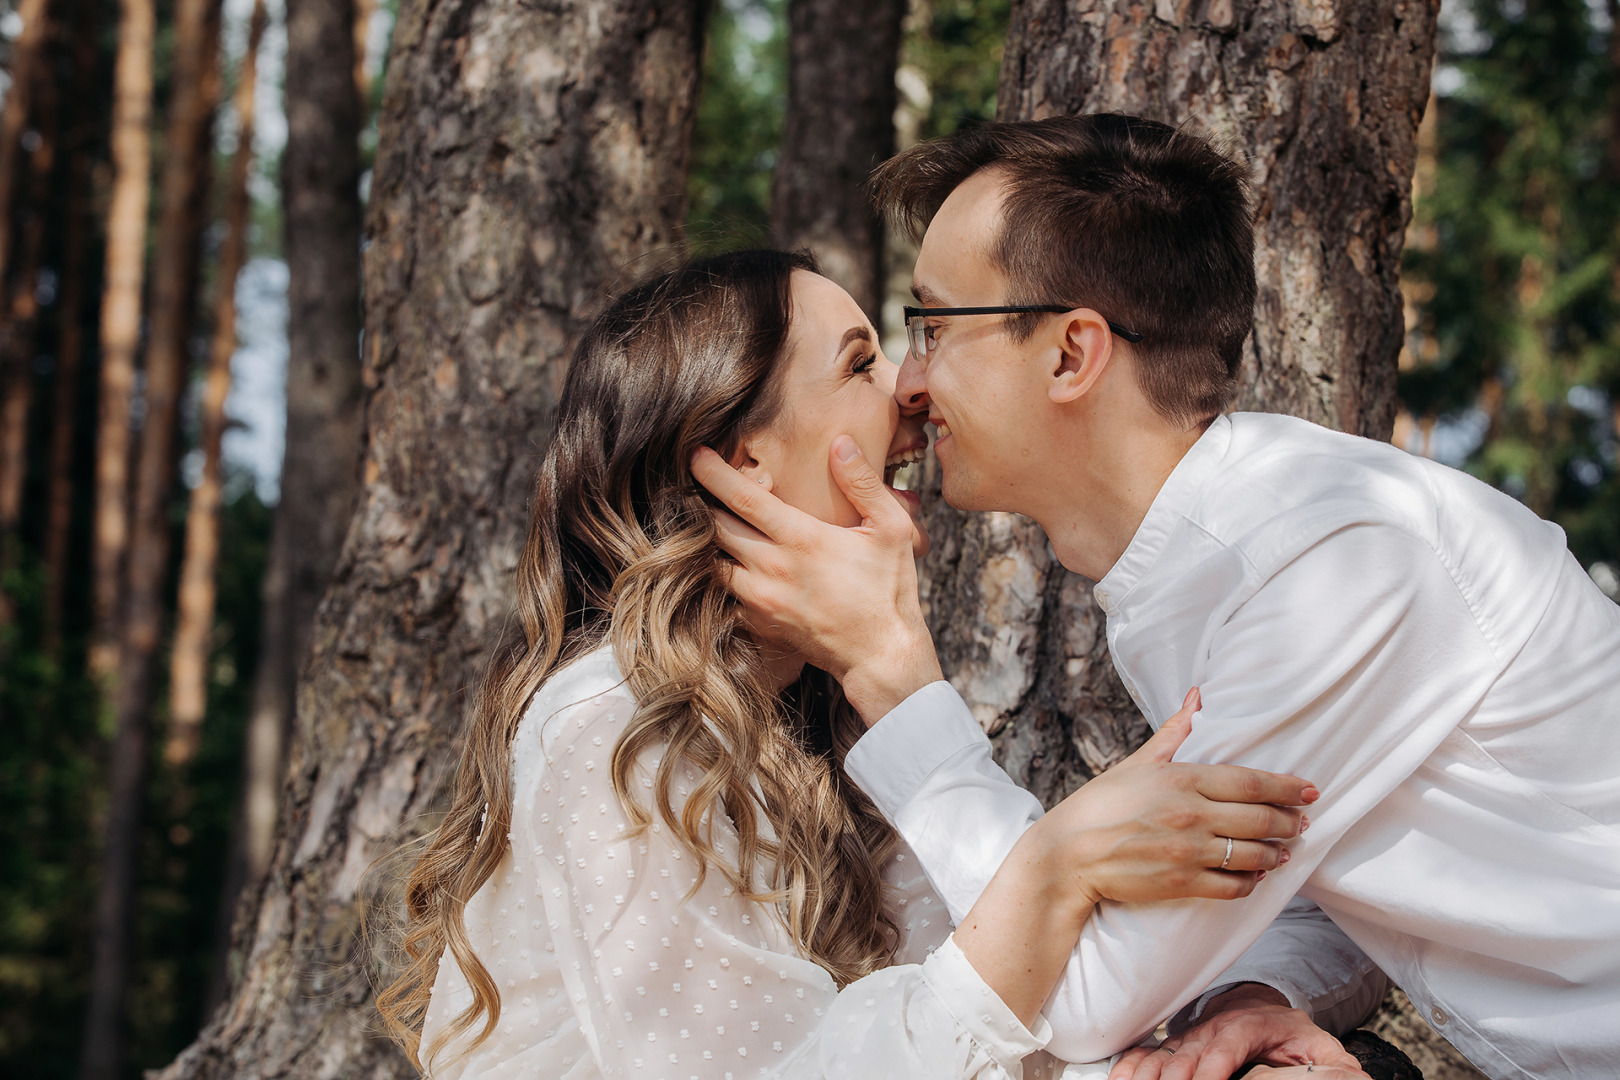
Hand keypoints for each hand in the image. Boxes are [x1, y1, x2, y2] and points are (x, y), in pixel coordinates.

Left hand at [691, 437, 941, 721]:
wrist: (881, 656)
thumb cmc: (890, 590)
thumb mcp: (891, 529)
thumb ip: (864, 482)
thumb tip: (840, 442)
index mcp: (801, 539)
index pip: (742, 497)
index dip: (713, 472)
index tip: (695, 454)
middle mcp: (772, 568)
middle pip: (715, 527)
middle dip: (702, 503)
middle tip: (698, 486)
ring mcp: (761, 600)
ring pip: (712, 562)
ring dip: (707, 541)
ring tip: (709, 522)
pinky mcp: (758, 623)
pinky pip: (723, 594)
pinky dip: (721, 576)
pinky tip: (731, 563)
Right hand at [1031, 690, 1317, 905]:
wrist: (1068, 855)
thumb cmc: (1100, 805)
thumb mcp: (1137, 763)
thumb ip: (1174, 733)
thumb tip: (1198, 696)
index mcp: (1182, 779)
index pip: (1250, 781)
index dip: (1286, 787)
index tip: (1310, 790)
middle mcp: (1191, 814)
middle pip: (1259, 818)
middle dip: (1289, 822)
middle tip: (1303, 822)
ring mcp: (1188, 851)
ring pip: (1252, 855)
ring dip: (1275, 853)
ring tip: (1284, 851)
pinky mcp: (1181, 883)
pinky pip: (1232, 886)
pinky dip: (1250, 883)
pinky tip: (1255, 877)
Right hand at [1109, 984, 1363, 1079]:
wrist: (1257, 1006)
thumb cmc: (1290, 1034)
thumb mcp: (1322, 1048)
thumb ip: (1338, 1067)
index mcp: (1251, 1025)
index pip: (1228, 1042)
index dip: (1213, 1065)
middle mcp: (1214, 1028)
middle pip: (1189, 1052)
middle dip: (1177, 1076)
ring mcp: (1191, 1036)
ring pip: (1164, 1054)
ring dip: (1149, 1072)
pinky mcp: (1176, 1045)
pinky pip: (1148, 1053)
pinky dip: (1132, 1066)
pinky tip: (1121, 1079)